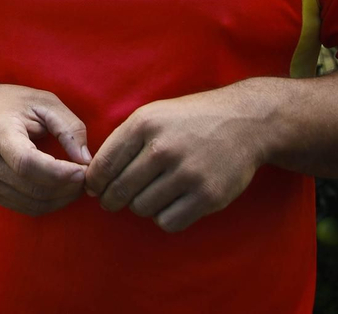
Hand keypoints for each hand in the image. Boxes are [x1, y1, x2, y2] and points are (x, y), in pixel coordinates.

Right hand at [0, 83, 89, 216]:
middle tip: (87, 176)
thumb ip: (68, 127)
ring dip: (62, 199)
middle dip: (68, 188)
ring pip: (33, 204)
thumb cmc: (9, 103)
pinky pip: (26, 208)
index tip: (83, 170)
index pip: (27, 163)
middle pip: (33, 188)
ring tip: (76, 182)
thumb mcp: (42, 101)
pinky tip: (61, 189)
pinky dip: (49, 203)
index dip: (58, 172)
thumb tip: (86, 159)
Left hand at [84, 85, 265, 232]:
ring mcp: (187, 173)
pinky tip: (170, 203)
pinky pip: (168, 222)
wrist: (245, 122)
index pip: (103, 165)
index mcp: (144, 124)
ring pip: (142, 208)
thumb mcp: (153, 115)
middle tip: (114, 201)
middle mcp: (163, 149)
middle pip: (119, 191)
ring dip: (141, 206)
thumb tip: (92, 177)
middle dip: (112, 200)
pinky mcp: (208, 196)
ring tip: (151, 194)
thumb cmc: (190, 120)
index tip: (95, 189)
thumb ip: (123, 141)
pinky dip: (164, 217)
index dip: (94, 183)